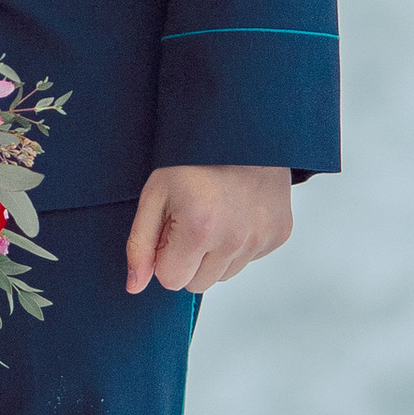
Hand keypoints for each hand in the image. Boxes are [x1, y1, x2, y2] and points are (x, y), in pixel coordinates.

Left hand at [125, 164, 291, 297]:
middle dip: (188, 260)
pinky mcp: (279, 234)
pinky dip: (238, 244)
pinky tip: (235, 212)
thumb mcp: (155, 194)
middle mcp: (235, 239)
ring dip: (214, 254)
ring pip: (224, 275)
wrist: (242, 128)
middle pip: (198, 284)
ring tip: (214, 214)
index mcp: (199, 229)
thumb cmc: (192, 159)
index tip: (170, 228)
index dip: (165, 256)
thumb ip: (140, 244)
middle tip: (191, 220)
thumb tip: (134, 286)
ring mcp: (261, 239)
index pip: (172, 281)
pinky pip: (248, 259)